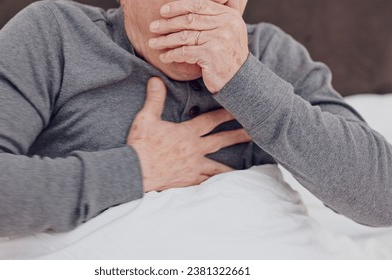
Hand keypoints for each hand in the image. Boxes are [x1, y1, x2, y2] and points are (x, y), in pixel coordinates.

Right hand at [127, 77, 250, 191]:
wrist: (135, 172)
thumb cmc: (141, 145)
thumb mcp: (146, 119)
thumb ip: (154, 99)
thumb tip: (156, 79)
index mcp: (186, 134)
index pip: (211, 120)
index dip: (226, 113)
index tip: (241, 109)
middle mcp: (194, 150)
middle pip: (221, 141)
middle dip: (239, 135)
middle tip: (255, 133)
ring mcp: (193, 167)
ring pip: (218, 167)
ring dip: (232, 166)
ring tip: (245, 168)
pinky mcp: (188, 181)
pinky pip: (205, 182)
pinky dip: (214, 184)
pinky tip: (222, 186)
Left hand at [148, 0, 248, 92]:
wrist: (240, 80)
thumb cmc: (228, 56)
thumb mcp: (226, 31)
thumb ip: (212, 18)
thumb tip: (184, 8)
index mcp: (228, 15)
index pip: (199, 4)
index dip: (178, 6)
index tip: (163, 11)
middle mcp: (226, 24)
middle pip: (189, 20)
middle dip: (167, 23)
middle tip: (153, 27)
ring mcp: (219, 38)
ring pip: (185, 36)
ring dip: (165, 40)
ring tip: (153, 43)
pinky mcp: (211, 54)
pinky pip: (185, 52)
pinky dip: (172, 55)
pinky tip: (164, 57)